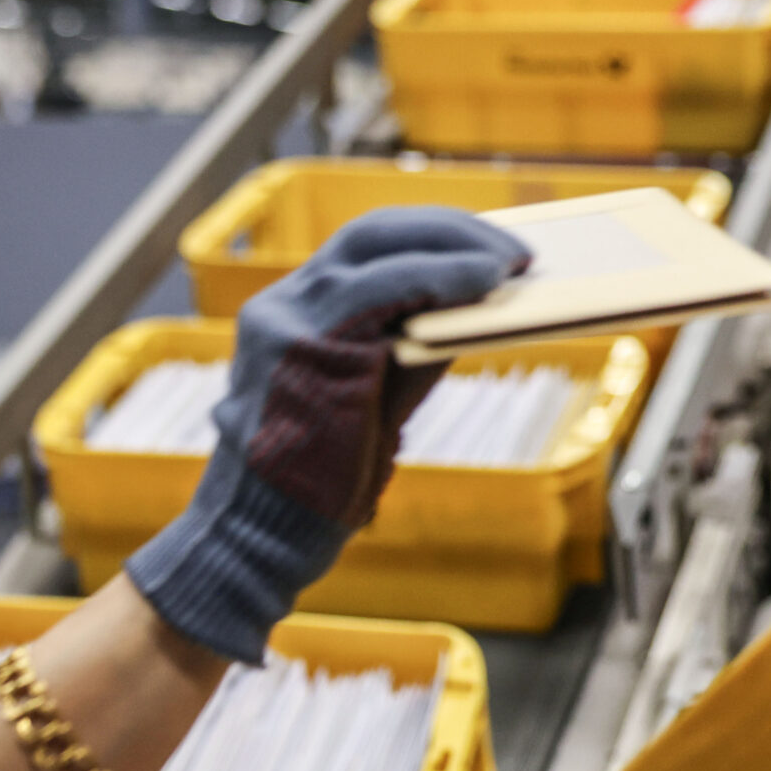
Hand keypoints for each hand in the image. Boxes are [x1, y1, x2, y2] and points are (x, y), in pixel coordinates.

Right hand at [125, 206, 529, 662]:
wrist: (257, 542)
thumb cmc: (315, 488)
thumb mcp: (368, 403)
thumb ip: (408, 350)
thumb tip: (474, 306)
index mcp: (291, 317)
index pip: (364, 251)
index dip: (431, 238)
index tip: (488, 248)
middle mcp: (279, 308)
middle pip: (370, 234)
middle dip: (450, 229)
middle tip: (514, 248)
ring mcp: (283, 323)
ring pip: (376, 250)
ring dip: (454, 247)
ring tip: (511, 261)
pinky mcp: (298, 348)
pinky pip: (382, 290)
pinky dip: (440, 278)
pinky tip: (484, 283)